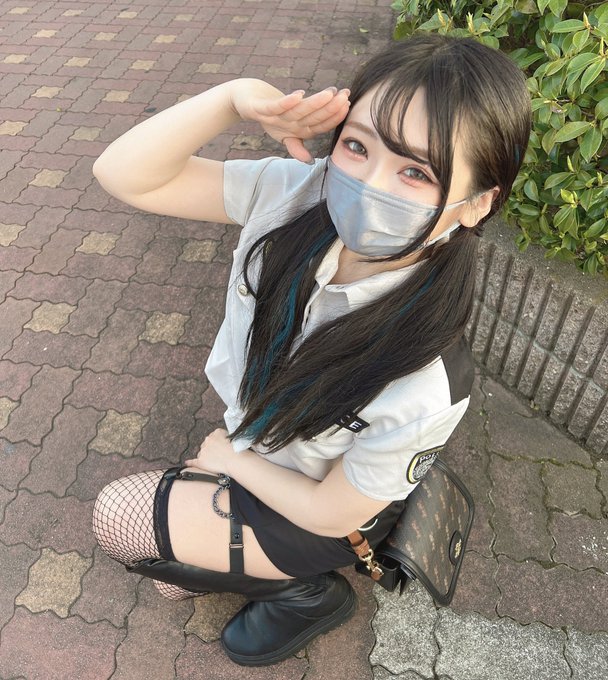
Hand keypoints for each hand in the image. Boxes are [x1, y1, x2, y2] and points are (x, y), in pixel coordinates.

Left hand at [184, 428, 238, 475]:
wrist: (236, 460)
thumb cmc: (239, 450)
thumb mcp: (234, 438)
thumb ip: (226, 438)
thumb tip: (224, 442)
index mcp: (217, 432)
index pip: (214, 437)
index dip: (218, 443)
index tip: (221, 448)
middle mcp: (208, 440)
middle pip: (206, 444)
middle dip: (211, 449)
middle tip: (219, 456)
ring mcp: (203, 451)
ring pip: (202, 453)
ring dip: (206, 456)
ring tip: (216, 462)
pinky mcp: (201, 461)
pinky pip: (193, 461)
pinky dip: (190, 462)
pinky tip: (187, 463)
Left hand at [230, 79, 350, 162]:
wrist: (245, 102)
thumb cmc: (270, 115)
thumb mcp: (286, 131)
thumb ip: (298, 143)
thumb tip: (309, 161)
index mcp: (297, 130)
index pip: (318, 126)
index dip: (333, 118)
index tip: (347, 105)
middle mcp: (288, 126)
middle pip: (311, 119)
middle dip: (330, 109)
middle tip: (345, 97)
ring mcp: (275, 118)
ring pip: (298, 112)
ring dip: (314, 104)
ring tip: (330, 93)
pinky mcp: (261, 109)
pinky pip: (276, 106)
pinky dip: (287, 102)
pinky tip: (300, 94)